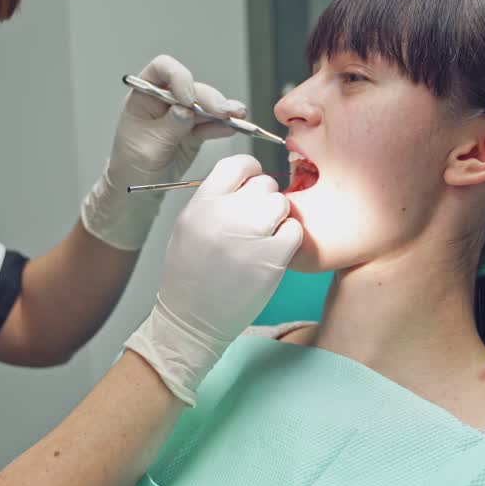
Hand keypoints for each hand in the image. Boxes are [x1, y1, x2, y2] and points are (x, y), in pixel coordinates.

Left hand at [81, 55, 245, 250]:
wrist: (138, 187)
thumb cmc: (131, 164)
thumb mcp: (146, 148)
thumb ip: (168, 127)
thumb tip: (186, 111)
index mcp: (144, 96)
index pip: (161, 70)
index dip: (178, 77)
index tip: (188, 98)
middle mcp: (165, 100)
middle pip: (192, 88)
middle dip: (209, 98)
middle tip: (223, 111)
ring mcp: (182, 114)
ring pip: (206, 105)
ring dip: (223, 110)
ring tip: (238, 116)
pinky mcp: (195, 131)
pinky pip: (211, 125)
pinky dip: (223, 126)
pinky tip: (233, 128)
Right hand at [125, 155, 302, 404]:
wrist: (192, 321)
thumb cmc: (190, 275)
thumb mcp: (189, 227)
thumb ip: (215, 201)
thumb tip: (247, 183)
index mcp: (201, 204)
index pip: (237, 164)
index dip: (250, 171)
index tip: (251, 184)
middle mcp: (225, 215)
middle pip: (264, 184)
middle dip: (264, 200)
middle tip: (256, 222)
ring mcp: (250, 236)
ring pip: (282, 203)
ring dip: (278, 218)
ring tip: (264, 237)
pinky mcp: (273, 259)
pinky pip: (295, 230)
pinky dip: (289, 239)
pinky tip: (274, 252)